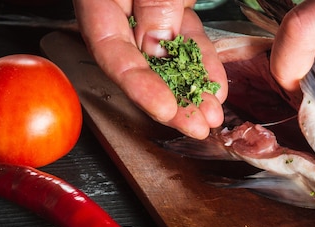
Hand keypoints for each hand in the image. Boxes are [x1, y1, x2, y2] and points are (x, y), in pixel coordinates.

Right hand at [74, 0, 227, 138]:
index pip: (111, 52)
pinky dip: (203, 64)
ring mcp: (147, 13)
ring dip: (192, 90)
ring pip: (169, 59)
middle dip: (172, 102)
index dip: (138, 86)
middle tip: (195, 126)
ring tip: (212, 114)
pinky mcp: (172, 9)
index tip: (165, 109)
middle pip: (142, 67)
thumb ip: (153, 4)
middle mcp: (120, 12)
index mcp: (99, 1)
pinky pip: (187, 41)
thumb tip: (156, 45)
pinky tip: (215, 86)